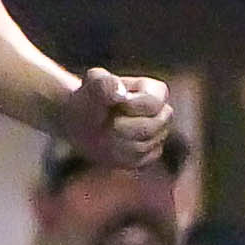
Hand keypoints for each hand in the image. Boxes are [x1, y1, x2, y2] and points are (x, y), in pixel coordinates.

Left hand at [55, 67, 172, 170]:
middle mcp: (163, 113)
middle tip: (105, 121)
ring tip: (105, 131)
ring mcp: (159, 135)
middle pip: (150, 127)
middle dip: (121, 126)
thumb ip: (104, 84)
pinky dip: (118, 154)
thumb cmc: (88, 99)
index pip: (154, 102)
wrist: (82, 122)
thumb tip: (120, 93)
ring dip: (116, 140)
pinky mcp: (151, 154)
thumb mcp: (91, 87)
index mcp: (155, 91)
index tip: (112, 105)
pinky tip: (110, 145)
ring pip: (143, 145)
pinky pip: (139, 160)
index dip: (130, 106)